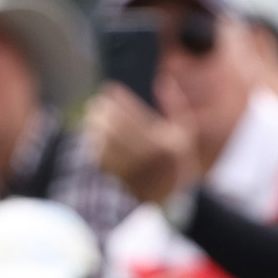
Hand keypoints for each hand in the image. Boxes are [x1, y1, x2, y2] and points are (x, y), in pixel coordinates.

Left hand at [84, 82, 196, 203]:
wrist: (172, 197)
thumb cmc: (179, 158)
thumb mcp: (186, 131)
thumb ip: (176, 104)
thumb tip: (162, 80)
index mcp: (162, 141)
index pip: (134, 113)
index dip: (118, 99)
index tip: (109, 89)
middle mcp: (146, 155)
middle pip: (116, 126)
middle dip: (102, 111)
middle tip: (95, 103)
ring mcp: (131, 168)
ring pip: (104, 140)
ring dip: (94, 126)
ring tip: (91, 116)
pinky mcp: (119, 178)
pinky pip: (100, 157)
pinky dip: (93, 144)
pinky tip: (92, 135)